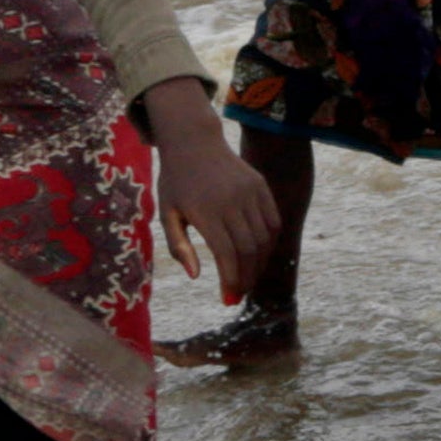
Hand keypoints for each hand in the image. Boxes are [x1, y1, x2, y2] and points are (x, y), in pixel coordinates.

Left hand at [148, 126, 279, 294]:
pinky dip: (269, 243)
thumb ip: (178, 246)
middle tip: (239, 294)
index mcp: (205, 210)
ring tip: (248, 278)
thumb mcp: (167, 214)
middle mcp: (232, 201)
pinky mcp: (261, 186)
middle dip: (247, 277)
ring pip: (265, 238)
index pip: (226, 254)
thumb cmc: (175, 182)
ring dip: (260, 264)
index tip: (228, 298)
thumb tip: (197, 276)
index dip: (231, 280)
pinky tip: (259, 256)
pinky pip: (273, 222)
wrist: (193, 142)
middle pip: (249, 250)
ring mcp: (250, 192)